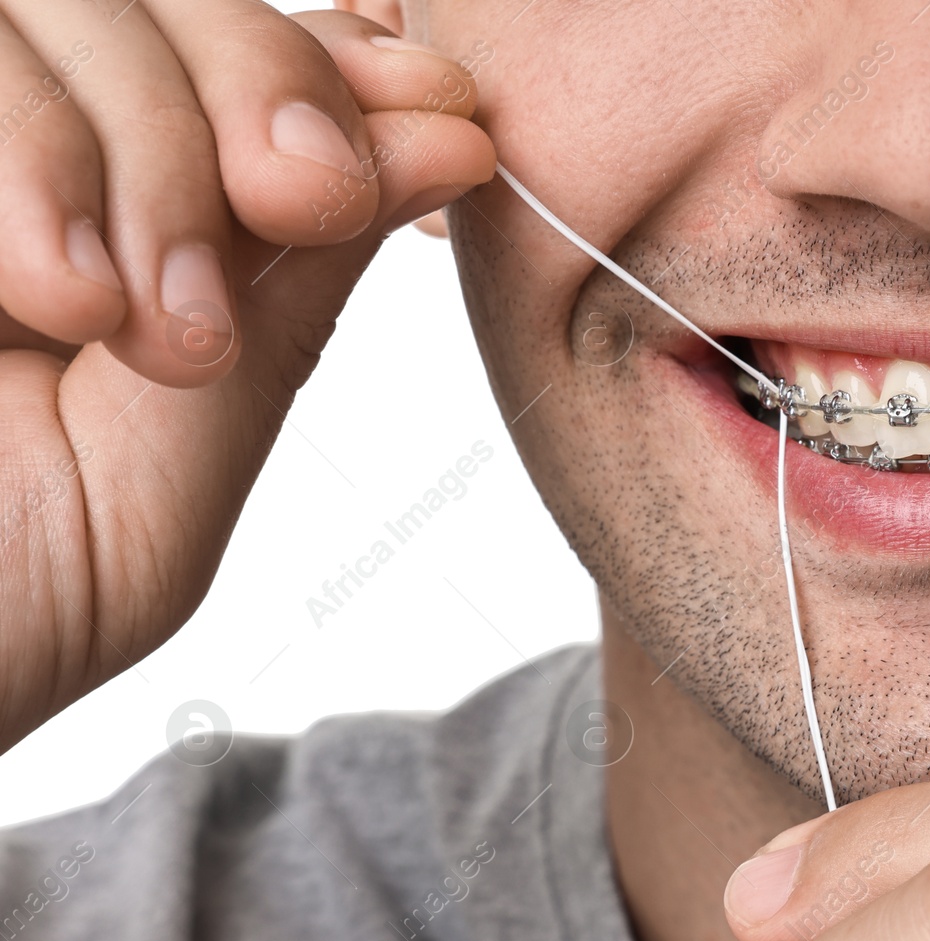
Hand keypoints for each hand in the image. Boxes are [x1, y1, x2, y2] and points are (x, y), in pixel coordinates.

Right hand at [0, 2, 494, 745]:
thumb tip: (444, 141)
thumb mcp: (171, 468)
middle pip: (155, 8)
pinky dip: (32, 170)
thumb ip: (285, 301)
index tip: (449, 119)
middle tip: (306, 196)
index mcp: (93, 226)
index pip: (232, 67)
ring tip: (138, 326)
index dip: (340, 72)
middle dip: (260, 83)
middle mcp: (10, 173)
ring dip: (142, 156)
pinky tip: (56, 298)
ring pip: (53, 15)